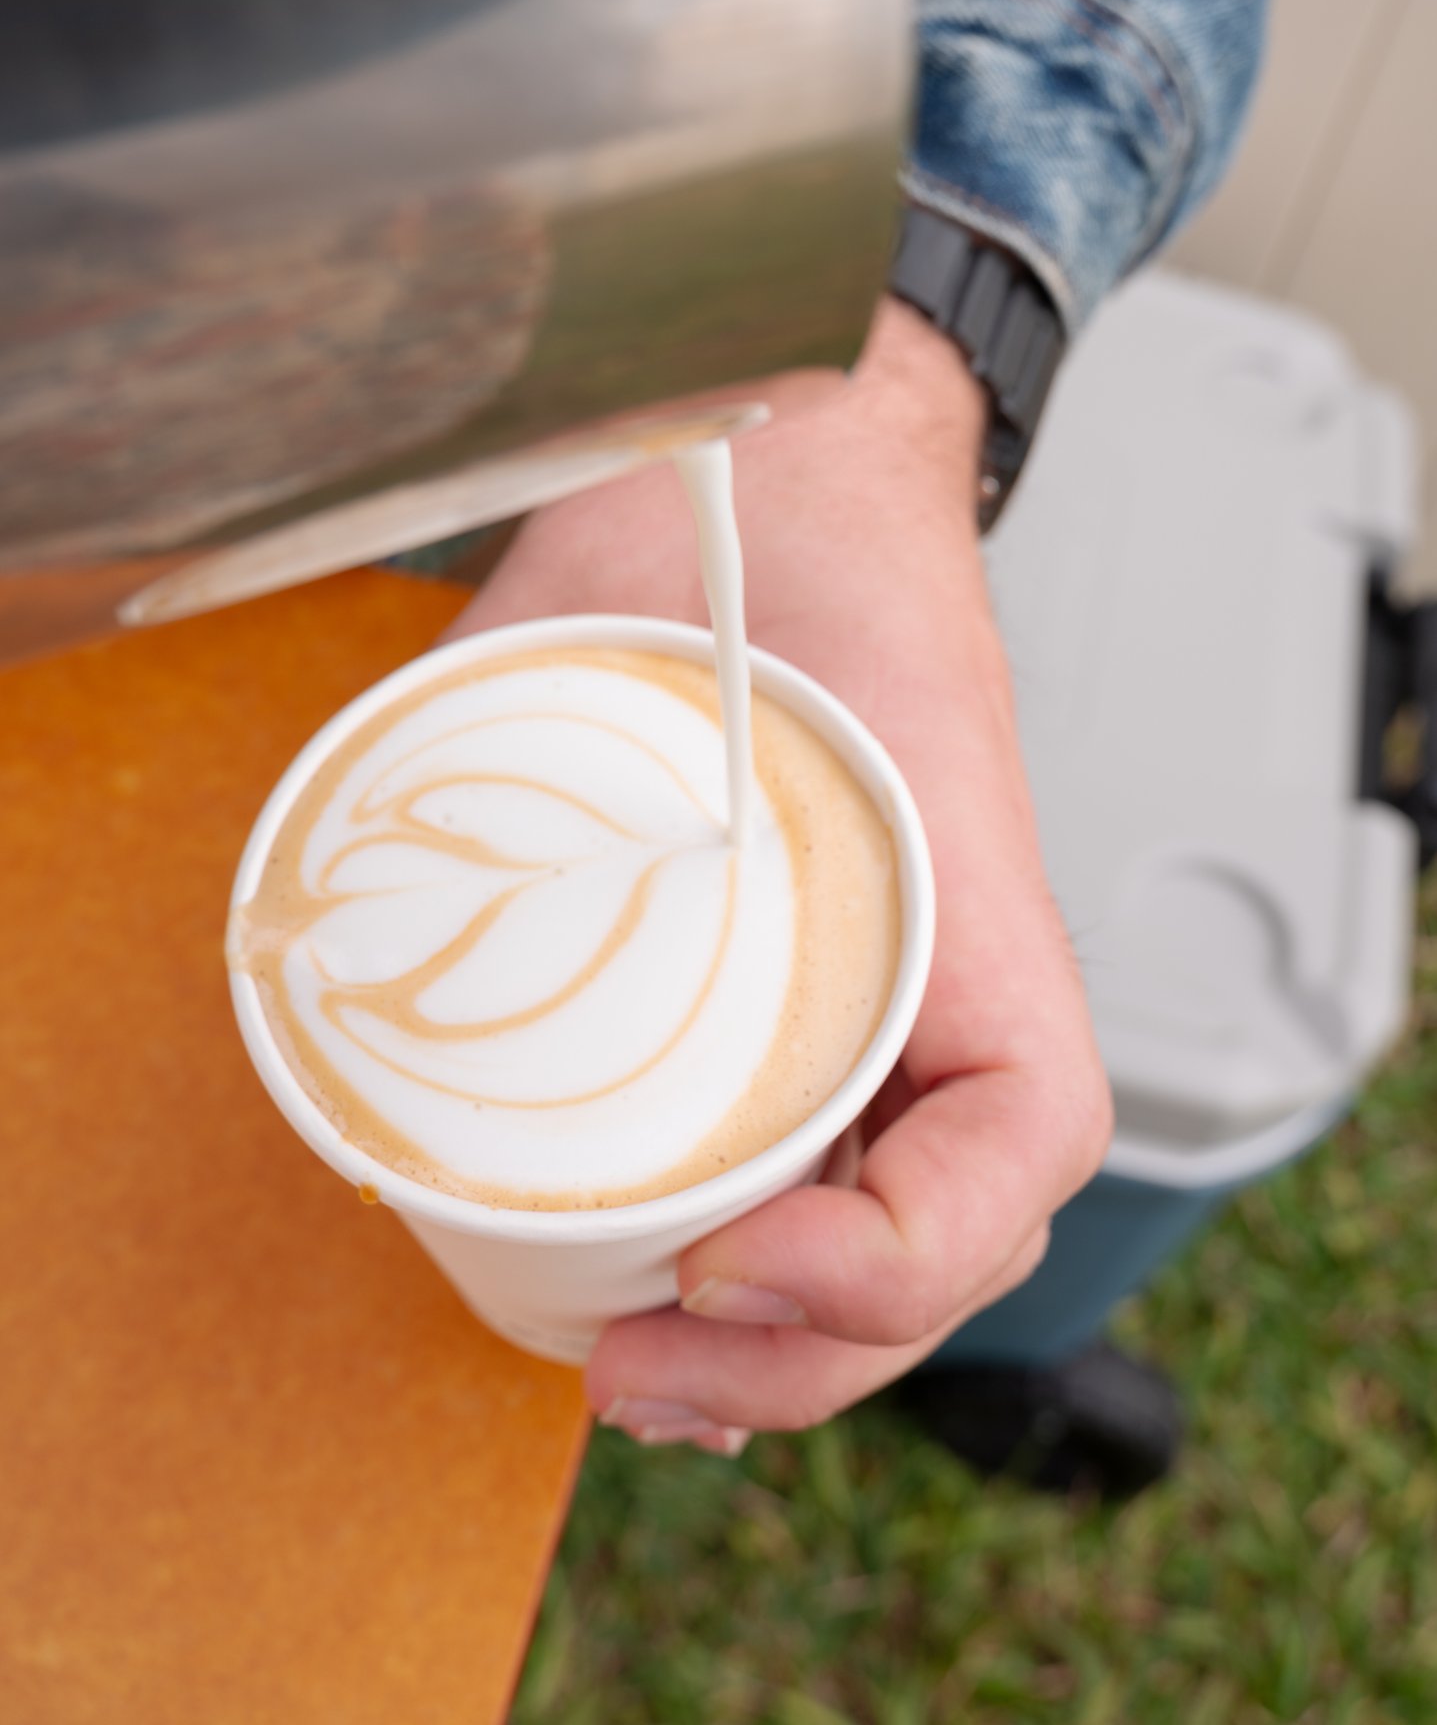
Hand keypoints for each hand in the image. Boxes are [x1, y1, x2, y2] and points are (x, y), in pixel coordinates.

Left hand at [447, 300, 1110, 1448]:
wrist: (804, 468)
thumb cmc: (756, 511)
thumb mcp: (626, 593)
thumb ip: (497, 720)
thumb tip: (327, 896)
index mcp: (967, 880)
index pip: (1025, 1127)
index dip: (898, 1250)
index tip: (725, 1255)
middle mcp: (954, 968)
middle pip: (955, 1238)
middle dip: (807, 1354)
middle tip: (628, 1366)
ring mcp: (900, 998)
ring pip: (900, 1234)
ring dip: (790, 1356)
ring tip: (631, 1378)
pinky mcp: (830, 1007)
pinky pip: (840, 1170)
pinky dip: (774, 1284)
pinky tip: (665, 1321)